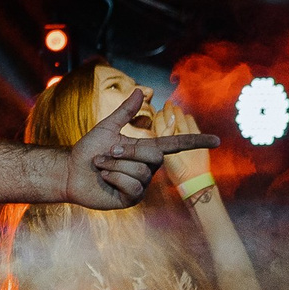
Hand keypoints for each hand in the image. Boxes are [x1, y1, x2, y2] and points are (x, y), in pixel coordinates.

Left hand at [65, 89, 218, 210]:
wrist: (71, 171)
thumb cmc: (89, 150)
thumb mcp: (107, 127)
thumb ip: (125, 112)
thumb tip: (142, 91)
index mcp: (146, 150)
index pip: (176, 145)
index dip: (196, 142)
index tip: (217, 140)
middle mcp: (148, 168)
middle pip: (153, 156)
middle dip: (127, 152)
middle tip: (106, 153)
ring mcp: (141, 184)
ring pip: (139, 171)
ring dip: (114, 166)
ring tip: (100, 166)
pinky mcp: (131, 198)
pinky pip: (131, 186)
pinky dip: (113, 178)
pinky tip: (104, 179)